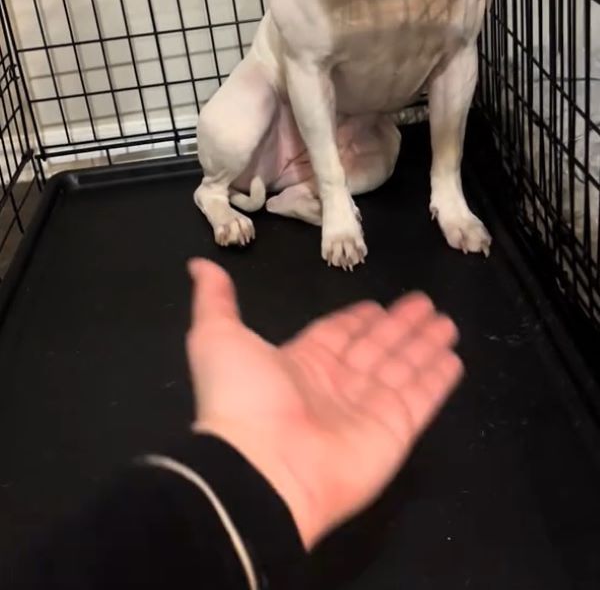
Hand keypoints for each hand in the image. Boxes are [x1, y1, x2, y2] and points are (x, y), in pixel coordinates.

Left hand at [187, 258, 462, 548]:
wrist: (260, 469)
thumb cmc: (240, 400)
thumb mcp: (216, 337)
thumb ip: (215, 301)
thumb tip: (200, 265)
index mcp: (299, 365)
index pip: (336, 336)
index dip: (357, 321)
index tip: (376, 304)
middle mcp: (335, 387)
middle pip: (375, 349)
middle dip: (399, 327)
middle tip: (425, 303)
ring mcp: (366, 411)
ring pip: (402, 368)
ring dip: (424, 346)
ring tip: (447, 323)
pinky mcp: (393, 432)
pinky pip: (420, 398)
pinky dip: (438, 379)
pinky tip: (454, 359)